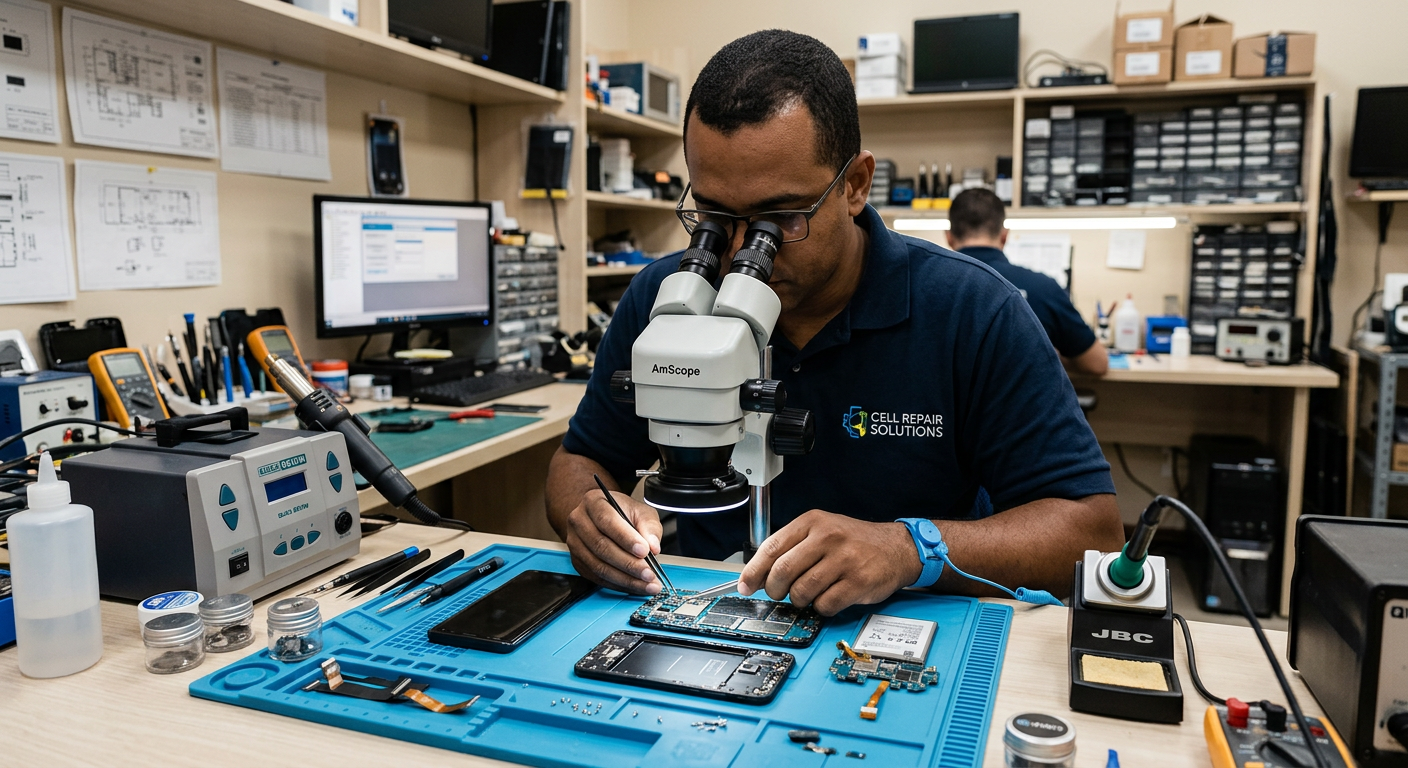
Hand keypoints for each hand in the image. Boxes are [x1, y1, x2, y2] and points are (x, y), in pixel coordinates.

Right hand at [563, 487, 663, 594]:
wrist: (604, 517)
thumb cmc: (623, 512)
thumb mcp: (641, 511)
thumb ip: (649, 527)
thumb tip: (653, 547)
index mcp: (593, 502)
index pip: (607, 520)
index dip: (626, 538)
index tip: (644, 551)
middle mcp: (579, 521)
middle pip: (601, 546)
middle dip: (628, 563)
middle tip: (649, 573)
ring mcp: (575, 543)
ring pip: (598, 566)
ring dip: (625, 578)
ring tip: (647, 583)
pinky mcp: (577, 561)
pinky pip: (597, 577)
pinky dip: (618, 584)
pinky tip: (635, 585)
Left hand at [738, 510, 921, 615]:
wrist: (897, 548)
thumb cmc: (855, 542)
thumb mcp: (822, 531)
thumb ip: (792, 548)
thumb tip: (758, 576)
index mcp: (813, 522)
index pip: (772, 547)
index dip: (754, 571)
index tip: (745, 586)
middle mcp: (828, 537)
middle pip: (783, 572)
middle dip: (775, 589)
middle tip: (780, 593)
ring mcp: (844, 559)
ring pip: (802, 591)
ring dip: (800, 600)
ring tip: (809, 594)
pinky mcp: (858, 582)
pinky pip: (825, 605)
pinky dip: (821, 607)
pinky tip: (829, 598)